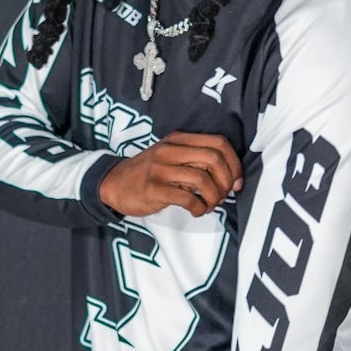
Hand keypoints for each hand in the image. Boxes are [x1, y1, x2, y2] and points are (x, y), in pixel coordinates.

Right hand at [100, 132, 242, 218]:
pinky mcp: (154, 189)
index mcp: (179, 140)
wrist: (114, 184)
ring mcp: (161, 169)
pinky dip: (199, 208)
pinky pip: (187, 199)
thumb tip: (230, 178)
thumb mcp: (171, 156)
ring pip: (203, 180)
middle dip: (226, 182)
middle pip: (214, 159)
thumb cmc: (149, 173)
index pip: (219, 143)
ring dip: (213, 198)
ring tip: (209, 205)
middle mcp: (170, 150)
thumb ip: (196, 160)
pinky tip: (196, 211)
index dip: (234, 164)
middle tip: (223, 196)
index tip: (236, 181)